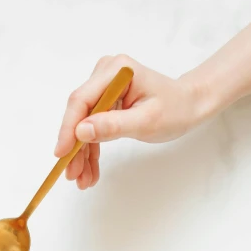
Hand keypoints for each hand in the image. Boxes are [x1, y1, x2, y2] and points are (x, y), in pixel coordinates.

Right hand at [55, 54, 199, 188]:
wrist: (189, 106)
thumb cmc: (175, 109)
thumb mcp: (146, 121)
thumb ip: (113, 126)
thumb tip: (80, 131)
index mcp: (115, 70)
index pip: (82, 100)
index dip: (68, 129)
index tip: (61, 155)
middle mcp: (104, 74)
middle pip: (79, 114)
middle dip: (75, 147)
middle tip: (72, 175)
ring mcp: (104, 88)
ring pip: (83, 125)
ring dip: (81, 154)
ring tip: (82, 180)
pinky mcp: (105, 101)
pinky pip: (93, 128)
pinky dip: (91, 150)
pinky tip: (89, 170)